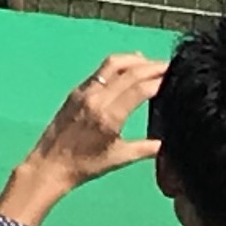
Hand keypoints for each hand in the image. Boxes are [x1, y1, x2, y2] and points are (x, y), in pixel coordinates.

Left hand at [0, 52, 162, 225]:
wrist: (50, 163)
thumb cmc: (86, 165)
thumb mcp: (119, 159)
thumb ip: (145, 149)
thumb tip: (167, 144)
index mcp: (109, 116)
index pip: (139, 89)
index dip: (159, 80)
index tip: (176, 76)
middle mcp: (97, 98)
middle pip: (129, 72)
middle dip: (152, 66)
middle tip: (171, 65)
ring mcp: (84, 91)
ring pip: (113, 64)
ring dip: (135, 60)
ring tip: (152, 63)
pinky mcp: (76, 90)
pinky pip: (101, 71)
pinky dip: (118, 65)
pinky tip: (129, 67)